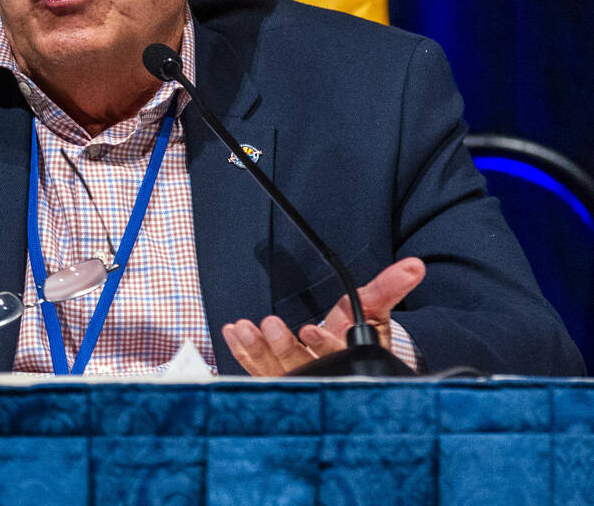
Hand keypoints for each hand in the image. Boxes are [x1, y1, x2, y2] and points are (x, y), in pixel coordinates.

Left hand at [222, 257, 425, 376]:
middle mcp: (321, 376)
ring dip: (257, 351)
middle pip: (301, 368)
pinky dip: (242, 353)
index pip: (338, 358)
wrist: (348, 361)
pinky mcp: (275, 379)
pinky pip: (256, 369)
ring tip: (244, 329)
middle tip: (271, 325)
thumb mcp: (375, 310)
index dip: (325, 346)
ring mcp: (296, 381)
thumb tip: (414, 266)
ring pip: (274, 372)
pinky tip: (232, 333)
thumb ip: (388, 288)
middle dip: (284, 348)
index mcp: (347, 362)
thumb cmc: (360, 334)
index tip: (310, 329)